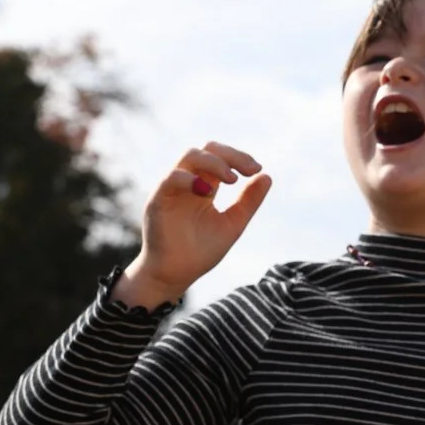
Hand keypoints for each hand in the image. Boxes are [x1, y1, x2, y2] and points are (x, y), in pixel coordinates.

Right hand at [114, 141, 270, 308]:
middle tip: (249, 169)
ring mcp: (172, 188)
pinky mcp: (158, 199)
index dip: (239, 158)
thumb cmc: (201, 251)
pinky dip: (191, 179)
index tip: (257, 169)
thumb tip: (267, 176)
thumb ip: (248, 202)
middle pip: (206, 149)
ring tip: (232, 181)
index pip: (221, 158)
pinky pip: (172, 177)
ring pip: (190, 156)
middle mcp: (188, 182)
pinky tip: (207, 191)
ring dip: (215, 163)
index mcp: (205, 185)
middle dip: (231, 155)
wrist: (176, 275)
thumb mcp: (232, 224)